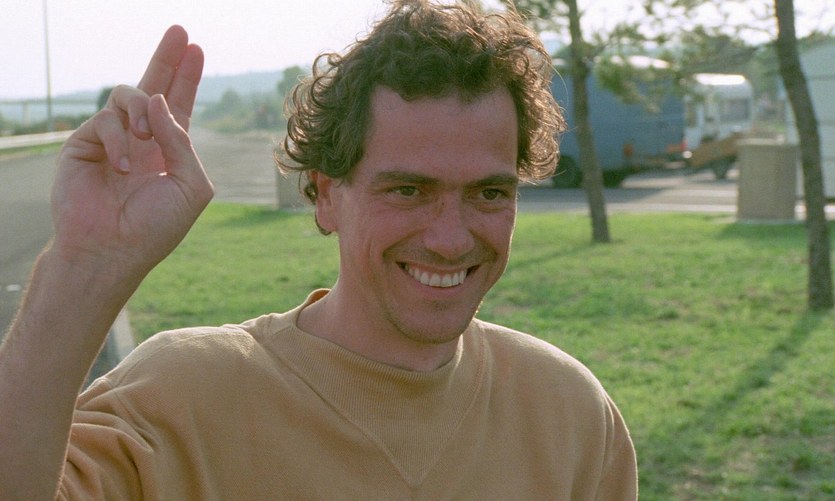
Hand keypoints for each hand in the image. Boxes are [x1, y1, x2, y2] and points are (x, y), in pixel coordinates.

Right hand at [50, 25, 213, 274]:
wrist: (112, 250)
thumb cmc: (156, 226)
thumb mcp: (190, 186)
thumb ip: (183, 142)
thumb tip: (158, 101)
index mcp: (169, 151)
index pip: (179, 106)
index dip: (187, 78)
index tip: (196, 49)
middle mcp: (141, 140)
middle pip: (153, 86)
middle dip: (167, 58)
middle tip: (180, 31)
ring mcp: (112, 140)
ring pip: (128, 95)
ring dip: (142, 112)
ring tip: (148, 138)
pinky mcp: (84, 142)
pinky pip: (106, 119)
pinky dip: (121, 139)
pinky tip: (124, 166)